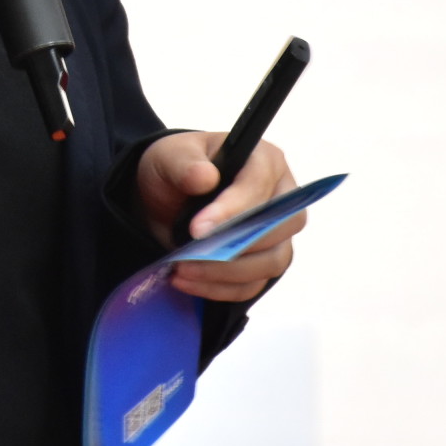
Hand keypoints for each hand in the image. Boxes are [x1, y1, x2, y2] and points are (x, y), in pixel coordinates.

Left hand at [135, 132, 301, 302]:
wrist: (164, 195)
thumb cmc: (176, 167)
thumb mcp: (170, 156)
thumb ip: (185, 163)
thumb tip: (205, 177)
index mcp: (264, 160)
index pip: (259, 186)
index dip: (233, 210)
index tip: (198, 229)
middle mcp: (281, 197)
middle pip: (280, 228)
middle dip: (234, 247)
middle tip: (190, 255)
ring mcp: (276, 234)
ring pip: (271, 262)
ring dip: (226, 273)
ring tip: (183, 270)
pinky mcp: (262, 262)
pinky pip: (252, 285)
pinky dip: (220, 288)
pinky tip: (187, 281)